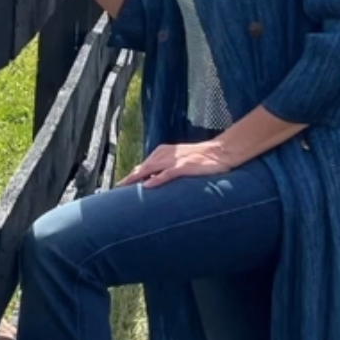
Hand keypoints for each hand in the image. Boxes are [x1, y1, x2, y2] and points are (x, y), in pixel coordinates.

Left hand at [117, 140, 234, 188]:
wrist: (222, 151)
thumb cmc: (203, 158)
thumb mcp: (181, 161)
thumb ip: (167, 168)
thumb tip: (152, 180)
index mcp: (165, 152)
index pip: (144, 165)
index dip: (132, 175)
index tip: (121, 185)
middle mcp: (167, 154)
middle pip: (143, 166)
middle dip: (130, 177)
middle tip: (117, 188)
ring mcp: (176, 160)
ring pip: (151, 168)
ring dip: (137, 177)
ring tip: (125, 187)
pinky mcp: (185, 166)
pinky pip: (168, 173)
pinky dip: (157, 179)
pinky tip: (147, 185)